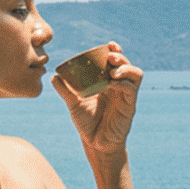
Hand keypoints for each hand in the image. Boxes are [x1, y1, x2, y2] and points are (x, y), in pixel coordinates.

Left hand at [59, 46, 140, 162]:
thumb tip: (54, 76)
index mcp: (109, 83)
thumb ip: (65, 90)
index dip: (115, 52)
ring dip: (126, 68)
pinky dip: (122, 84)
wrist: (95, 144)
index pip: (116, 63)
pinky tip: (111, 84)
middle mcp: (120, 87)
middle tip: (110, 56)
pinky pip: (131, 90)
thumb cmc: (87, 124)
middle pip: (127, 65)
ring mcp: (127, 96)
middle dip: (120, 57)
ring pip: (135, 74)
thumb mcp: (73, 104)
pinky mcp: (130, 106)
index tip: (107, 45)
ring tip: (112, 70)